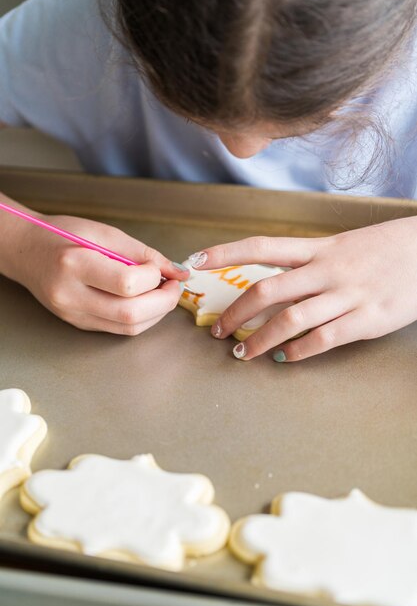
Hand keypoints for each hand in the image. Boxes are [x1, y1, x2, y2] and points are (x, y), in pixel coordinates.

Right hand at [1, 204, 188, 333]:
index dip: (154, 277)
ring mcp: (74, 315)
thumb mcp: (103, 233)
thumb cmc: (61, 235)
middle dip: (164, 302)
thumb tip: (177, 270)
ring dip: (156, 313)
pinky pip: (119, 329)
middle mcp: (71, 296)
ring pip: (129, 328)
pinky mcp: (80, 324)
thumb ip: (143, 253)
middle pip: (131, 314)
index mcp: (75, 265)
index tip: (161, 268)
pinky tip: (145, 301)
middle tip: (173, 286)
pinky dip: (141, 317)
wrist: (26, 252)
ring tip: (162, 292)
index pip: (127, 284)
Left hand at [188, 216, 416, 360]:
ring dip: (258, 340)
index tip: (195, 262)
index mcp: (317, 249)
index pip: (261, 248)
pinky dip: (297, 352)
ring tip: (241, 353)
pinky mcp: (366, 320)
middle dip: (234, 313)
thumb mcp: (340, 247)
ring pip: (290, 320)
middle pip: (267, 291)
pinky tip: (283, 358)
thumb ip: (306, 264)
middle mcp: (326, 270)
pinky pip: (323, 340)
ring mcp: (346, 295)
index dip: (225, 253)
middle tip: (215, 330)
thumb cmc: (380, 251)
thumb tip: (269, 286)